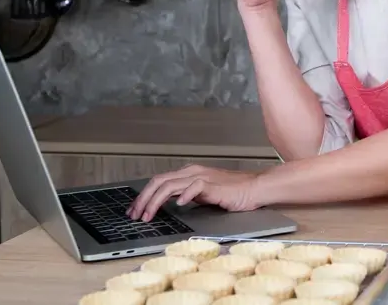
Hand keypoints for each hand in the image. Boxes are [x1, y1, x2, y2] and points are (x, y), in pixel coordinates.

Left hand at [128, 165, 260, 220]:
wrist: (253, 188)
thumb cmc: (231, 193)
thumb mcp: (203, 195)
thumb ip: (187, 196)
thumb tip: (168, 205)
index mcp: (188, 173)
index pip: (159, 181)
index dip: (143, 196)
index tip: (134, 210)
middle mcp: (192, 172)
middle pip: (159, 181)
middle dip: (143, 199)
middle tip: (134, 215)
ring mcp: (202, 177)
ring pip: (170, 184)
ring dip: (155, 201)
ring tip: (148, 215)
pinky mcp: (213, 184)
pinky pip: (194, 186)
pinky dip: (184, 195)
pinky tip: (179, 205)